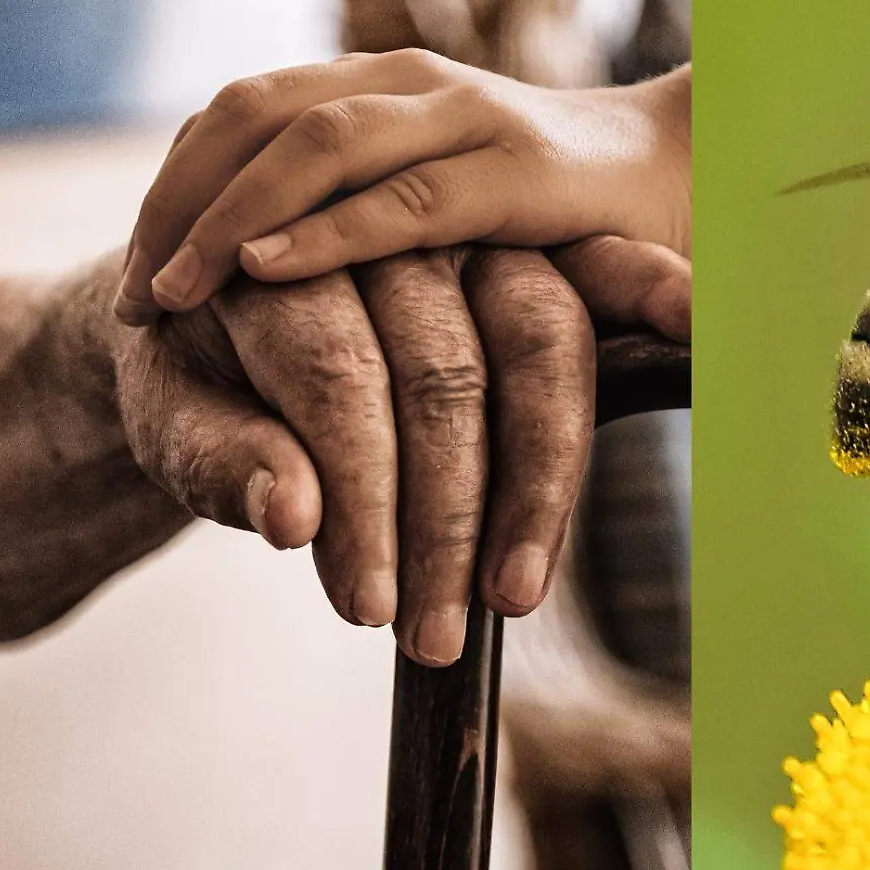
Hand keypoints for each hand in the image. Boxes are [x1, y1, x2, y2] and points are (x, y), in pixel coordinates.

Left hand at [111, 51, 689, 332]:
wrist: (695, 177)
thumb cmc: (552, 210)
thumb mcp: (437, 197)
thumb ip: (359, 207)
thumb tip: (250, 265)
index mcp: (379, 86)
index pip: (241, 111)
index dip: (176, 184)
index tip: (137, 273)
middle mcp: (411, 84)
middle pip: (255, 114)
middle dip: (180, 203)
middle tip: (138, 297)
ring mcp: (466, 120)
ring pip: (316, 145)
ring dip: (230, 219)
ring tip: (174, 291)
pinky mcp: (521, 176)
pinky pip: (407, 201)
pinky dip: (328, 233)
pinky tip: (266, 271)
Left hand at [112, 245, 616, 665]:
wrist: (219, 301)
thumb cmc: (198, 377)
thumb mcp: (174, 422)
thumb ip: (221, 461)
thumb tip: (291, 521)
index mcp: (278, 264)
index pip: (338, 379)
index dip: (359, 504)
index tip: (370, 609)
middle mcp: (379, 233)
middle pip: (445, 371)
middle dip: (445, 519)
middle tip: (434, 636)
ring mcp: (461, 236)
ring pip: (535, 339)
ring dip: (540, 479)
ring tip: (517, 595)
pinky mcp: (524, 255)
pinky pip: (595, 280)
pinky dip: (648, 299)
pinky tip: (695, 328)